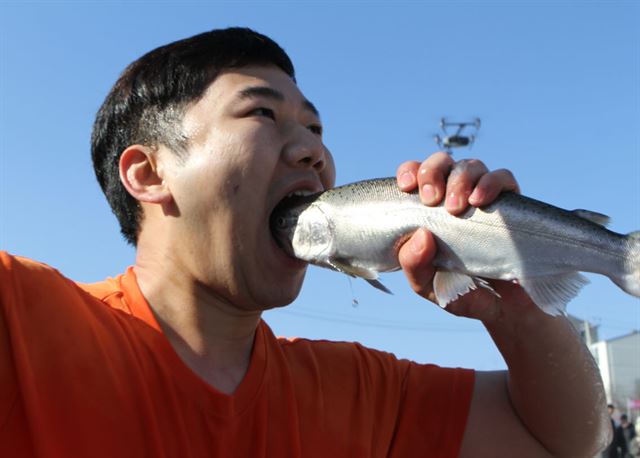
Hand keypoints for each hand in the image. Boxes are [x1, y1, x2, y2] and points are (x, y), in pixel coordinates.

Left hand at [395, 152, 533, 322]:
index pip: (415, 175)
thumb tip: (419, 235)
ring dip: (460, 179)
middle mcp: (455, 197)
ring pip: (471, 165)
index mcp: (429, 210)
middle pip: (442, 162)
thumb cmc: (461, 292)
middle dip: (433, 172)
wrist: (506, 309)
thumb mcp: (430, 286)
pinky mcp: (511, 204)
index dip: (411, 170)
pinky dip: (491, 183)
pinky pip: (503, 178)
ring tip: (457, 208)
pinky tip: (480, 202)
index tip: (407, 185)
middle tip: (431, 200)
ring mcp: (484, 197)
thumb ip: (415, 266)